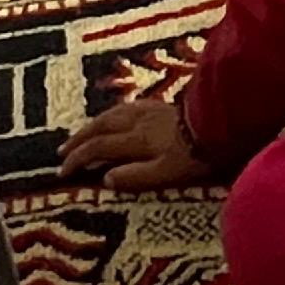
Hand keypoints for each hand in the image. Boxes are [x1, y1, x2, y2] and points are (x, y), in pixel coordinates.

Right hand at [63, 97, 208, 191]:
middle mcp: (137, 121)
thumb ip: (134, 176)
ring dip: (92, 125)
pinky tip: (116, 117)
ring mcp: (149, 110)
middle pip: (100, 126)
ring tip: (82, 134)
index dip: (78, 159)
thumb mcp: (166, 172)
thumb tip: (105, 179)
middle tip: (62, 151)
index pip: (98, 147)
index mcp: (135, 139)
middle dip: (79, 139)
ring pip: (111, 114)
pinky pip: (126, 107)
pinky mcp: (161, 105)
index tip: (62, 171)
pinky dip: (112, 114)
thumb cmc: (196, 152)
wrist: (223, 121)